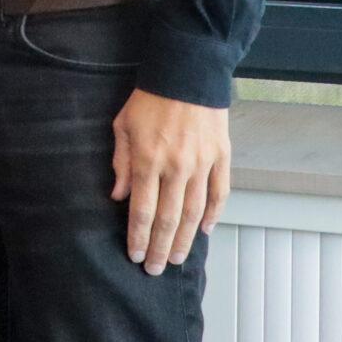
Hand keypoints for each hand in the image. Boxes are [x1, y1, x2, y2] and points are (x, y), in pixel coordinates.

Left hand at [110, 88, 228, 275]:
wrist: (187, 73)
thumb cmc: (150, 99)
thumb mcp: (123, 125)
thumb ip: (121, 162)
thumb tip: (119, 196)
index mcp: (148, 159)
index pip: (141, 210)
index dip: (137, 237)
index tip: (134, 255)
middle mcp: (176, 167)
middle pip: (167, 219)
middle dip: (158, 248)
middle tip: (154, 269)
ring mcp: (202, 164)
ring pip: (194, 213)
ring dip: (184, 239)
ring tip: (175, 258)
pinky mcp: (222, 157)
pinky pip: (219, 194)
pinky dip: (213, 215)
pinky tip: (204, 231)